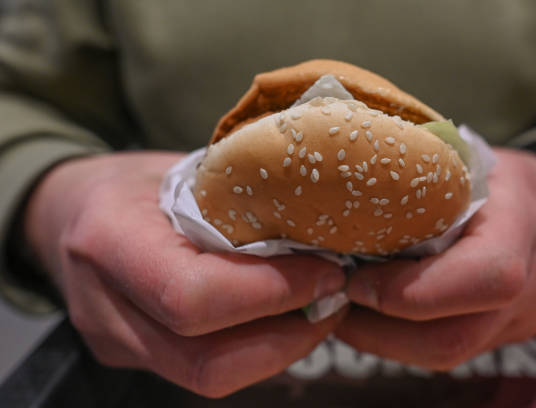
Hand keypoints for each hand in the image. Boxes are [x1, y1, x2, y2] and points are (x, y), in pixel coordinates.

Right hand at [24, 152, 345, 396]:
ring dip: (280, 350)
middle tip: (335, 298)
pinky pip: (205, 369)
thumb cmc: (135, 182)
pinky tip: (285, 317)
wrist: (70, 212)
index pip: (193, 296)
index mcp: (109, 239)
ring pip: (210, 376)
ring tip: (321, 309)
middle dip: (288, 335)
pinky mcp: (135, 357)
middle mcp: (105, 307)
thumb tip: (323, 222)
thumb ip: (240, 203)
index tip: (327, 272)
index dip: (272, 292)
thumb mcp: (184, 171)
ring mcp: (116, 342)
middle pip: (205, 359)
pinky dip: (258, 349)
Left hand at [335, 148, 535, 369]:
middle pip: (453, 338)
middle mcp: (532, 285)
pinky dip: (402, 338)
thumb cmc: (489, 173)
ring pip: (446, 354)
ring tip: (344, 310)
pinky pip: (451, 350)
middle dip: (379, 330)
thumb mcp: (457, 159)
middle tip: (333, 302)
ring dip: (382, 340)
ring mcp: (523, 318)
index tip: (355, 280)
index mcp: (519, 225)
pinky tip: (374, 314)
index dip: (409, 291)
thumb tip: (335, 199)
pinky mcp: (507, 334)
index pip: (483, 278)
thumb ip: (412, 183)